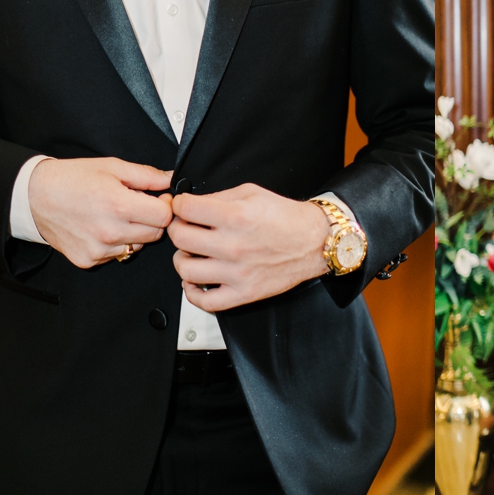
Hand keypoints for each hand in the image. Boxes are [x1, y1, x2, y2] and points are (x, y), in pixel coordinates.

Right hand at [28, 158, 173, 268]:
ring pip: (137, 246)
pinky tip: (101, 227)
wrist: (34, 196)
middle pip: (155, 234)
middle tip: (137, 205)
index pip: (164, 217)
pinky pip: (117, 254)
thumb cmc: (71, 179)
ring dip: (135, 233)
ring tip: (116, 215)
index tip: (160, 199)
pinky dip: (116, 243)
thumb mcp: (112, 167)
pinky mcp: (88, 260)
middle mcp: (110, 232)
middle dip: (152, 219)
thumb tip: (171, 180)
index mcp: (119, 205)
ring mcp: (99, 249)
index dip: (166, 205)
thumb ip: (146, 175)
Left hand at [168, 183, 330, 311]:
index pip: (185, 209)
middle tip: (185, 227)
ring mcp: (237, 273)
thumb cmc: (287, 218)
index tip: (181, 207)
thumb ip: (219, 197)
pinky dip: (192, 292)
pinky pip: (206, 301)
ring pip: (186, 269)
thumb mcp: (252, 193)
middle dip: (178, 228)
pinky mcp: (244, 293)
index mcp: (236, 216)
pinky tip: (195, 280)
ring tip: (191, 253)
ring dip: (182, 258)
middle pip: (180, 238)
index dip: (178, 204)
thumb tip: (192, 205)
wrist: (315, 241)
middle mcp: (234, 245)